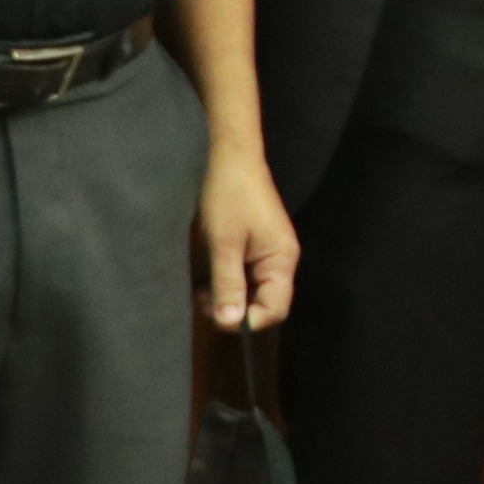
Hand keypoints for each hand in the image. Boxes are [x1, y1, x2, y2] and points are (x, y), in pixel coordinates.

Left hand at [196, 145, 299, 330]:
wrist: (232, 160)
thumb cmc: (229, 198)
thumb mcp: (224, 245)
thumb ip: (228, 285)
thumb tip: (230, 323)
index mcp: (282, 261)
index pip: (275, 309)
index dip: (248, 320)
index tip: (217, 315)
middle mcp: (281, 261)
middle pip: (265, 303)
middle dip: (235, 310)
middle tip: (203, 301)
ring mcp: (269, 254)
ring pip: (253, 292)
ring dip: (227, 296)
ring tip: (202, 290)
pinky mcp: (257, 248)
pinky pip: (246, 277)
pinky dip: (227, 282)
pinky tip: (208, 277)